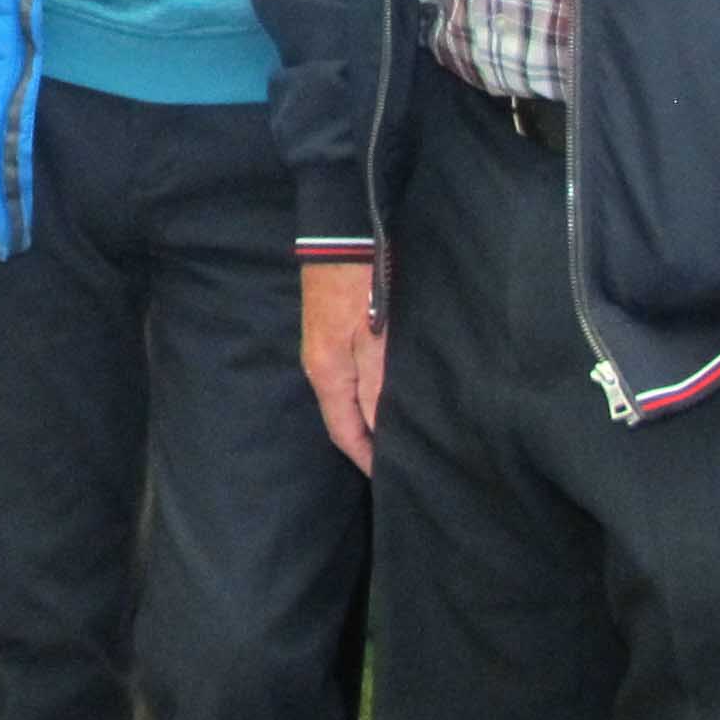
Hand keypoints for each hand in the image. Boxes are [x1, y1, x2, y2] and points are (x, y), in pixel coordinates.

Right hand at [300, 261, 386, 475]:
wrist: (340, 239)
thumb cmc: (361, 290)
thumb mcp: (374, 341)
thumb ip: (376, 388)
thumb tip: (378, 432)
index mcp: (327, 375)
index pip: (345, 433)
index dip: (366, 459)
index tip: (391, 481)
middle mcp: (319, 368)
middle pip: (342, 418)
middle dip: (367, 443)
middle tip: (400, 461)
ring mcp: (323, 350)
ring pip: (346, 399)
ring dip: (367, 420)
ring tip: (396, 435)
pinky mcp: (332, 334)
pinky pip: (348, 379)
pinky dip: (365, 397)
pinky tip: (384, 397)